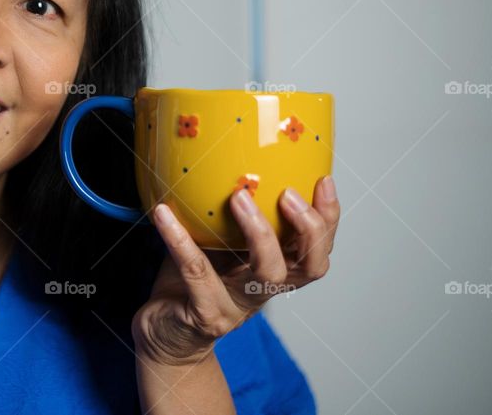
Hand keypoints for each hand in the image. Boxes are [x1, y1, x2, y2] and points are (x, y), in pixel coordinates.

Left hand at [131, 175, 339, 364]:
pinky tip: (163, 214)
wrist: (163, 333)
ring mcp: (236, 306)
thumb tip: (223, 158)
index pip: (317, 250)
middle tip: (288, 194)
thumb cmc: (190, 285)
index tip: (323, 180)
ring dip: (258, 231)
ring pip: (265, 273)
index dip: (328, 219)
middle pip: (308, 266)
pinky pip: (196, 271)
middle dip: (307, 229)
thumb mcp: (216, 246)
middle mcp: (263, 292)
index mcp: (273, 273)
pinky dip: (179, 238)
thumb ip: (227, 217)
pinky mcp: (204, 313)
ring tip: (238, 196)